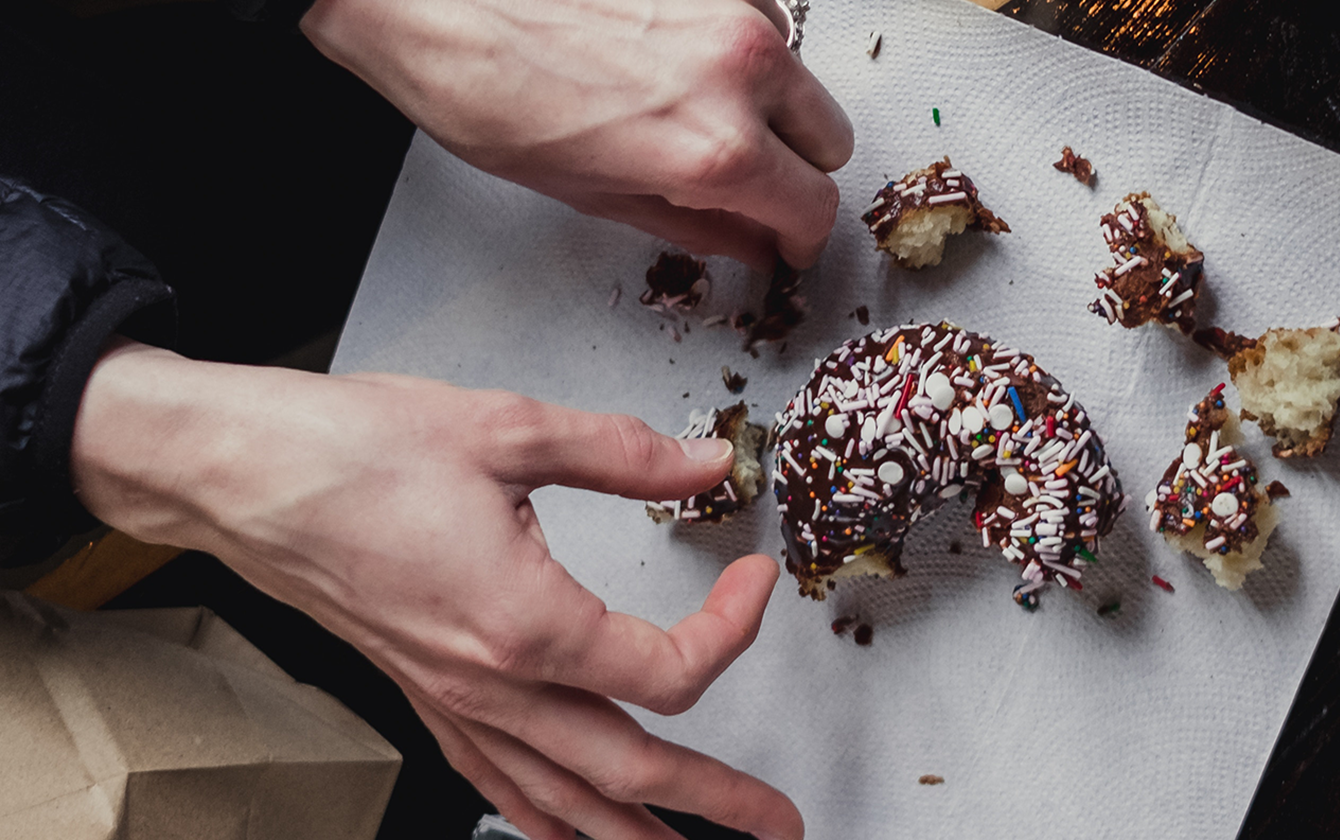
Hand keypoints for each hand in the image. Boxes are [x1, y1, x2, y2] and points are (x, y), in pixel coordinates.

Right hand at [71, 340, 799, 839]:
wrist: (238, 475)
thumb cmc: (351, 452)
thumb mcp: (507, 429)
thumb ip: (622, 454)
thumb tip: (704, 464)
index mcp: (527, 625)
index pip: (667, 668)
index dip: (731, 629)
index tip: (754, 579)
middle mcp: (493, 683)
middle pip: (629, 766)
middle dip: (715, 800)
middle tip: (780, 825)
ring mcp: (454, 699)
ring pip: (563, 793)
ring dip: (635, 838)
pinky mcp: (422, 691)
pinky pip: (490, 775)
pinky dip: (536, 814)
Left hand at [303, 0, 854, 269]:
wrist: (434, 2)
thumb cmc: (489, 91)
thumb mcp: (595, 195)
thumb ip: (697, 225)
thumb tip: (749, 241)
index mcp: (714, 149)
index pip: (816, 208)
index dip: (803, 238)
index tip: (789, 242)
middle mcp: (741, 72)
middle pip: (831, 141)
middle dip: (797, 171)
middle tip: (751, 187)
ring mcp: (733, 9)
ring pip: (799, 76)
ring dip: (769, 104)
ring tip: (697, 114)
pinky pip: (761, 20)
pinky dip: (737, 51)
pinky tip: (679, 62)